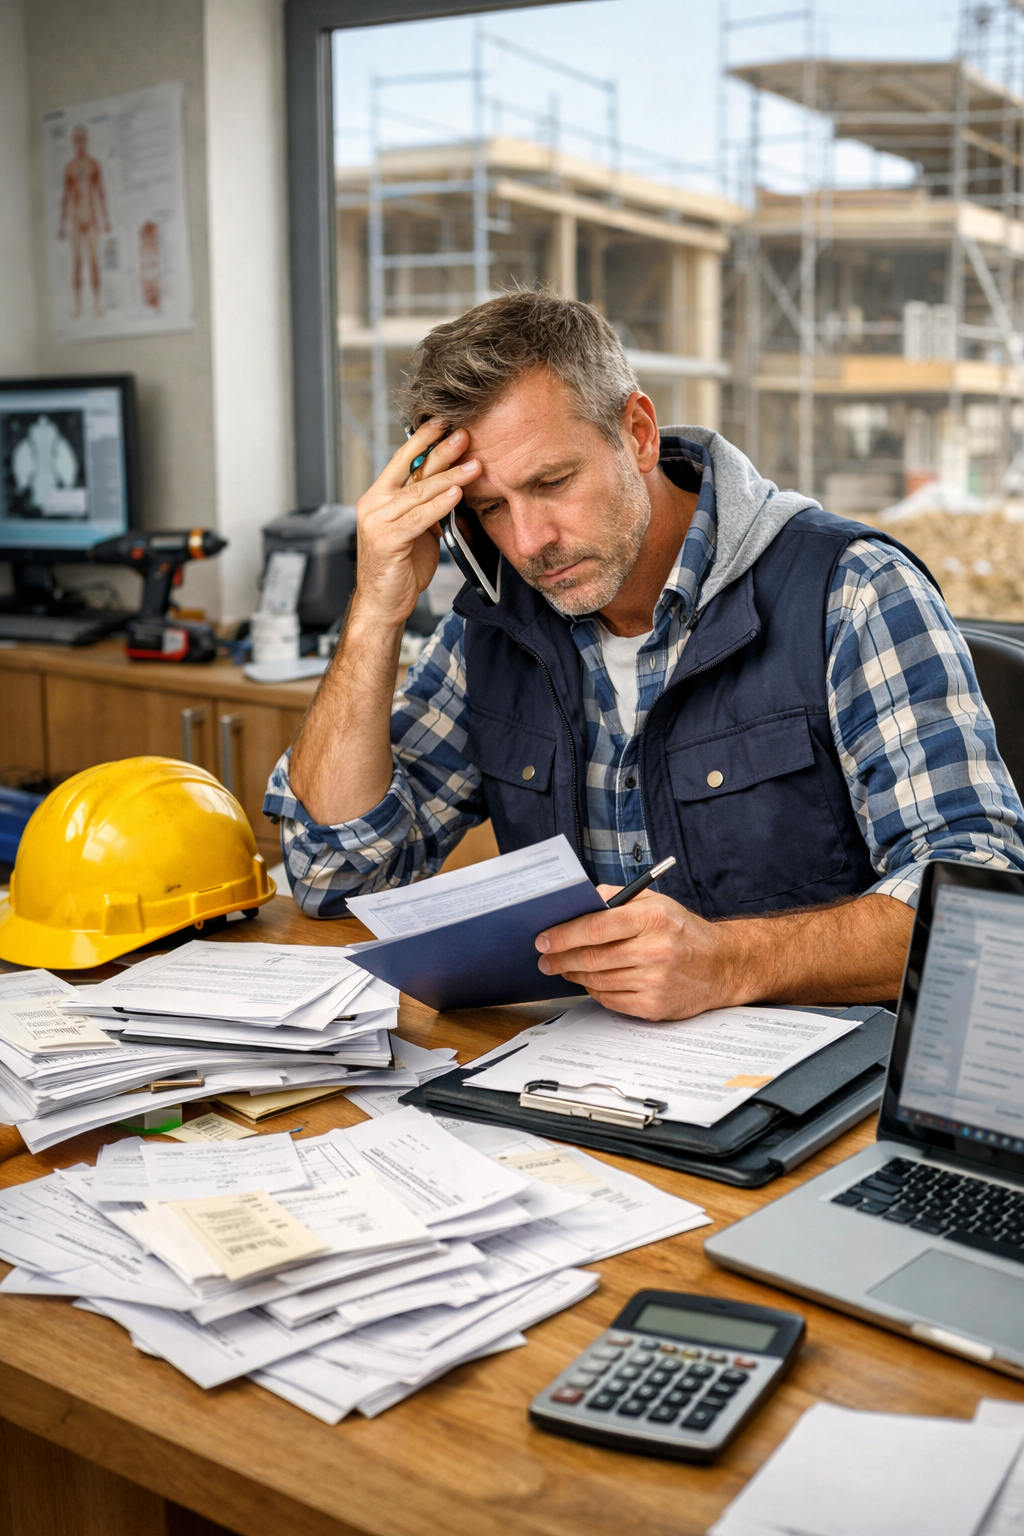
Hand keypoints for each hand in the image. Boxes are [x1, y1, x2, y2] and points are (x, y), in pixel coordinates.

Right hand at [351, 420, 480, 630]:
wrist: (384, 604)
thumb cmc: (401, 568)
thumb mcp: (417, 530)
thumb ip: (428, 507)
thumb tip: (454, 486)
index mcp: (379, 497)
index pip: (402, 460)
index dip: (423, 440)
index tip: (444, 423)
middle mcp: (373, 505)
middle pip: (411, 470)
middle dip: (440, 450)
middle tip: (464, 434)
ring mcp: (376, 522)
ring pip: (418, 493)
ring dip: (449, 477)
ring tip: (473, 466)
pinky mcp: (386, 540)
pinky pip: (418, 518)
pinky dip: (439, 505)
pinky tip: (456, 495)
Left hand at [535, 886, 750, 1020]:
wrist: (721, 966)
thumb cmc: (683, 931)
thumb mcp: (656, 902)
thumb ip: (617, 898)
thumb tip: (580, 900)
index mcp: (652, 918)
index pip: (596, 926)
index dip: (564, 934)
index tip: (544, 938)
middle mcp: (655, 950)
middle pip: (591, 957)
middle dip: (560, 958)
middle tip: (545, 957)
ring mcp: (655, 981)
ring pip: (597, 980)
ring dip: (574, 975)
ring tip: (564, 967)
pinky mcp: (654, 1006)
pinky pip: (610, 1000)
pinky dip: (594, 990)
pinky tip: (590, 981)